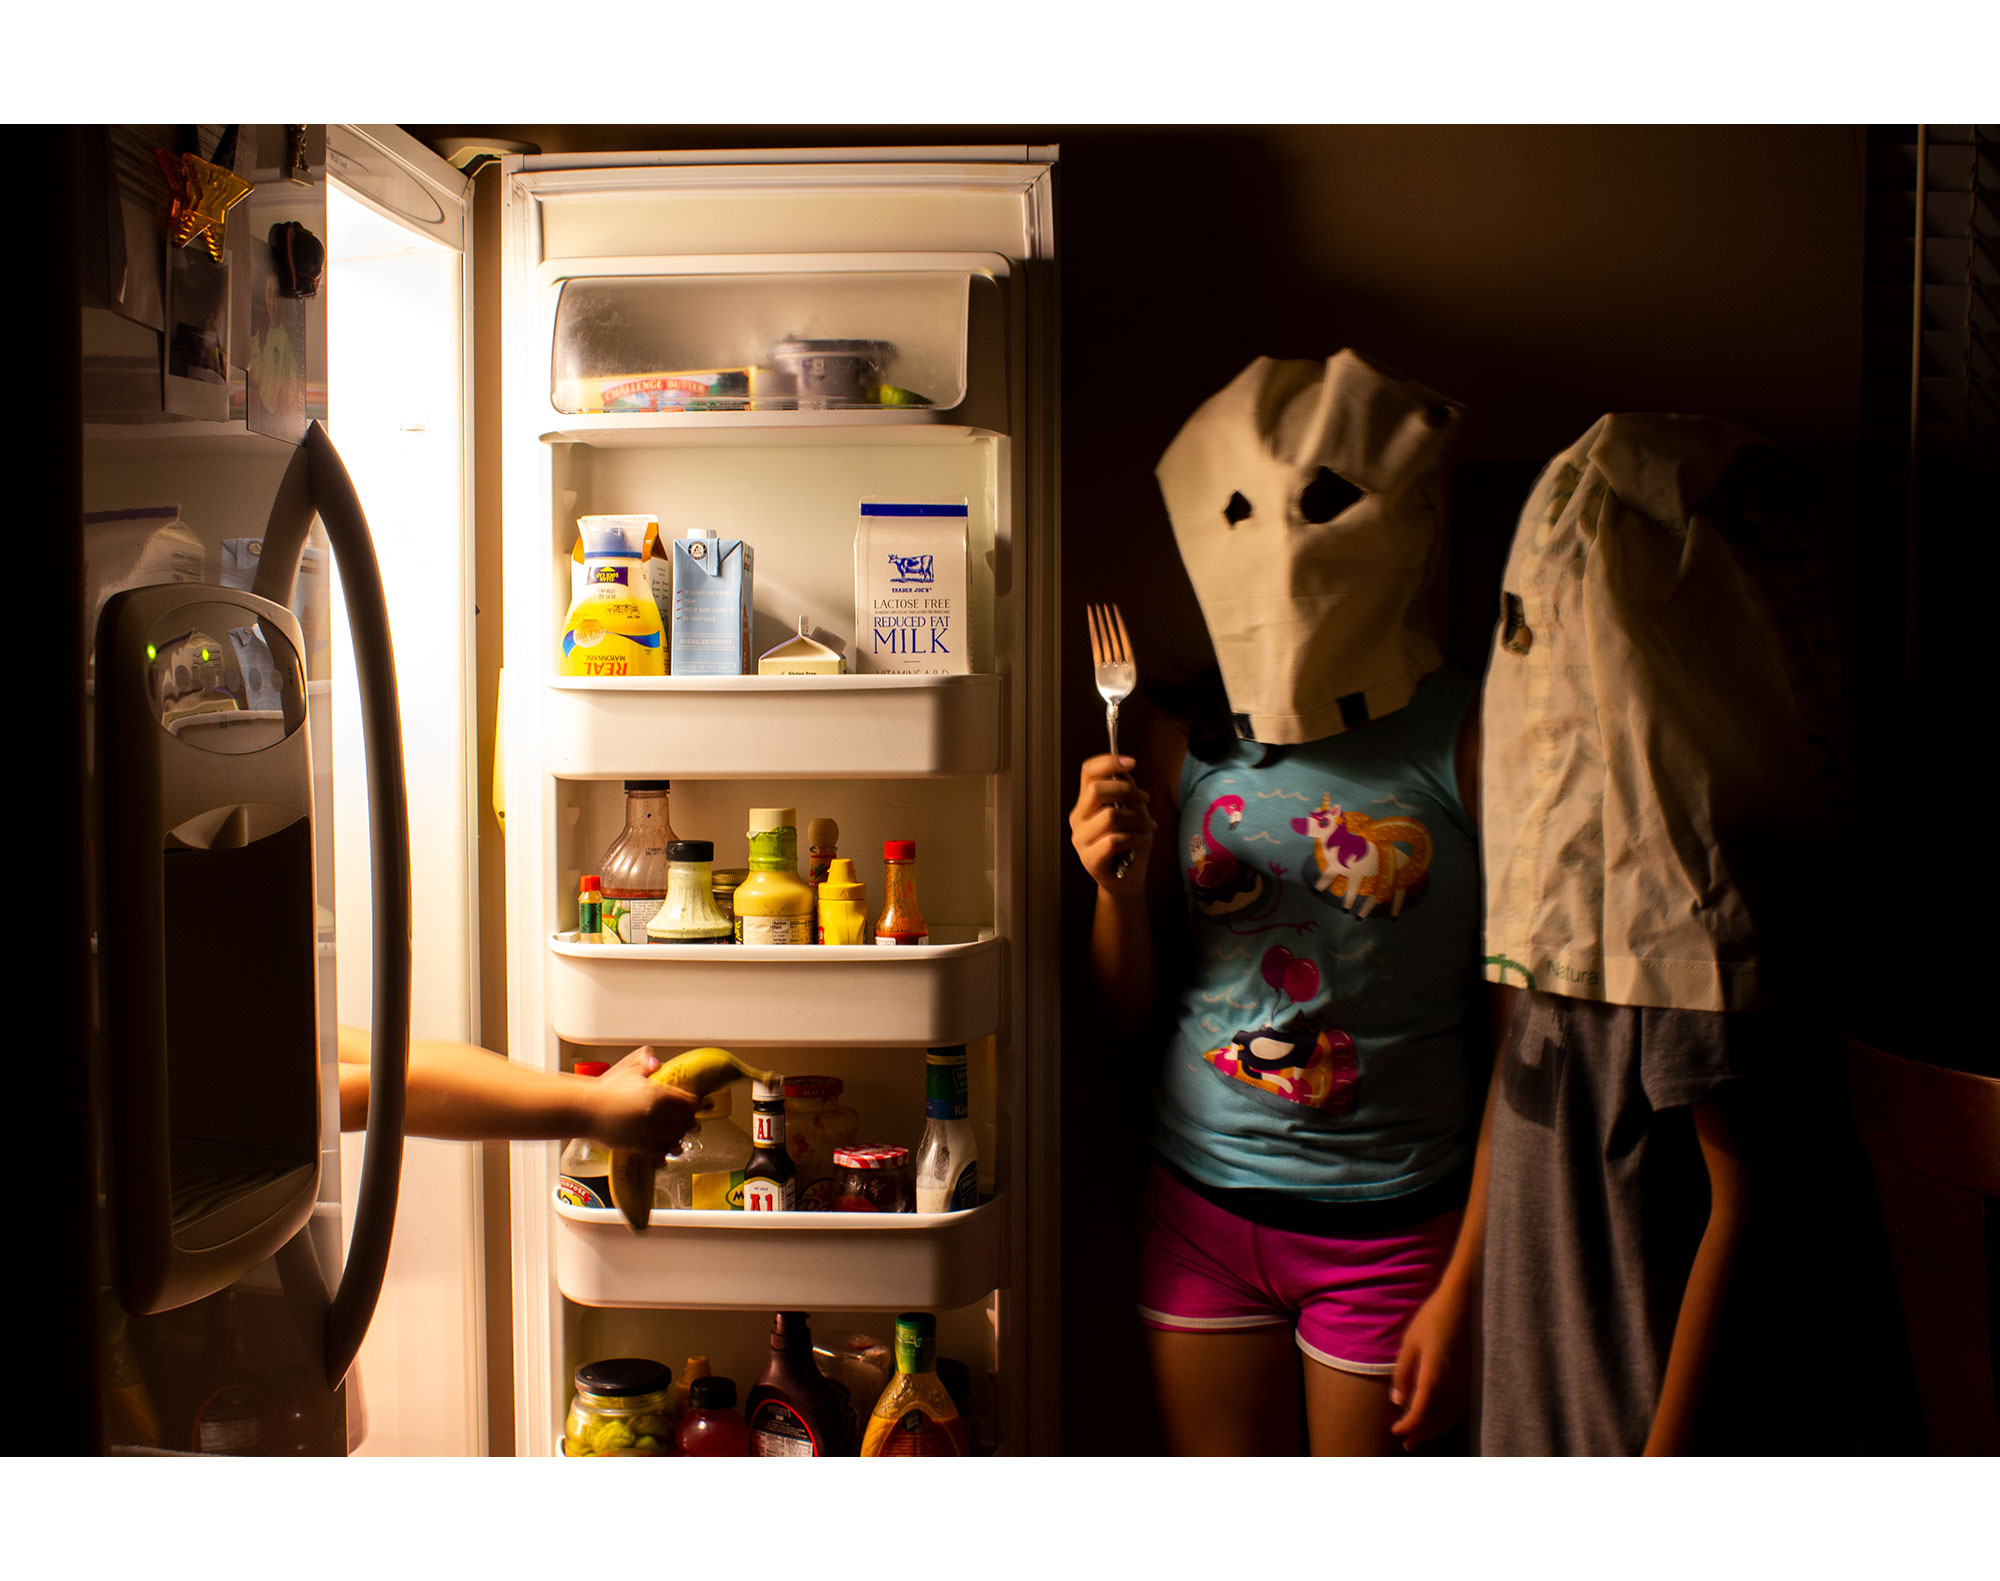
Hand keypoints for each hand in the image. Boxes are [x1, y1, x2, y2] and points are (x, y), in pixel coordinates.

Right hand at [583, 1046, 695, 1155]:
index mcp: (657, 1093)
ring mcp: (647, 1130)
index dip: (694, 1105)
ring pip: (675, 1138)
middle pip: (685, 1122)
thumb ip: (646, 1063)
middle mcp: (655, 1113)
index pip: (689, 1102)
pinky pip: (660, 1152)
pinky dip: (667, 1151)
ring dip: (679, 1137)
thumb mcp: (629, 1071)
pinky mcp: (637, 1145)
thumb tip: (657, 1062)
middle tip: (691, 1123)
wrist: (585, 1109)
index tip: (695, 1107)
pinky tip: (667, 1149)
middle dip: (689, 1123)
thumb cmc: (606, 1089)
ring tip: (679, 1136)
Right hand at [1068, 753, 1153, 893]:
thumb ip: (1126, 791)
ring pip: (1110, 816)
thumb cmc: (1131, 843)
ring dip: (1137, 819)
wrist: (1128, 880)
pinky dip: (1134, 838)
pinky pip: (1114, 840)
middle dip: (1127, 791)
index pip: (1088, 772)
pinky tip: (1140, 841)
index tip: (1132, 762)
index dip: (1109, 762)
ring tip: (1147, 826)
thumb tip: (1125, 770)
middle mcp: (1078, 818)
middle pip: (1096, 790)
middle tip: (1144, 801)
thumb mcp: (1133, 811)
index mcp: (1086, 803)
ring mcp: (1080, 839)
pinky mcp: (1089, 859)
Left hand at [1389, 1276, 1472, 1449]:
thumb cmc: (1433, 1318)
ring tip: (1423, 1438)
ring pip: (1451, 1416)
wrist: (1464, 1302)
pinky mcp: (1474, 1379)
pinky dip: (1450, 1418)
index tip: (1396, 1432)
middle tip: (1407, 1444)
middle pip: (1436, 1420)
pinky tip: (1443, 1420)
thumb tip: (1397, 1400)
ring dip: (1436, 1429)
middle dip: (1421, 1433)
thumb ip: (1403, 1373)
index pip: (1419, 1413)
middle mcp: (1453, 1386)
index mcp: (1434, 1377)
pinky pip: (1461, 1407)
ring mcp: (1466, 1384)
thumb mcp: (1410, 1343)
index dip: (1407, 1426)